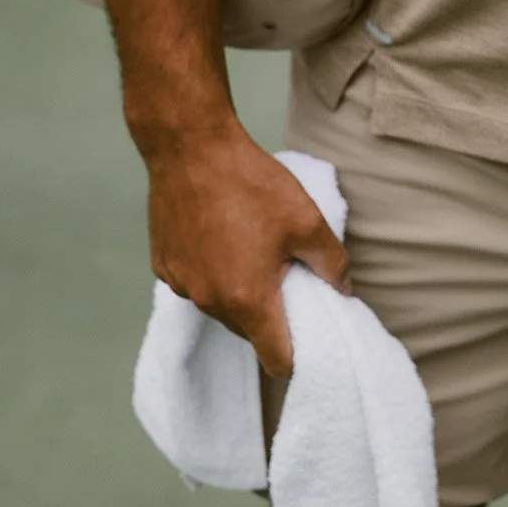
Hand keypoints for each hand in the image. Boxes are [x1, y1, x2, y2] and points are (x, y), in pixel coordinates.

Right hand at [142, 121, 348, 375]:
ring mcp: (182, 284)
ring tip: (252, 252)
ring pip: (221, 308)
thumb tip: (343, 290)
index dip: (296, 358)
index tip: (307, 340)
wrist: (189, 146)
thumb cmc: (250, 182)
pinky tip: (222, 239)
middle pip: (248, 333)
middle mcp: (210, 300)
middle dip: (269, 316)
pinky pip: (196, 284)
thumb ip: (332, 264)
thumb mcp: (307, 221)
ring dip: (239, 294)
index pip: (276, 360)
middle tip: (285, 277)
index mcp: (248, 299)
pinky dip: (212, 273)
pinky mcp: (164, 265)